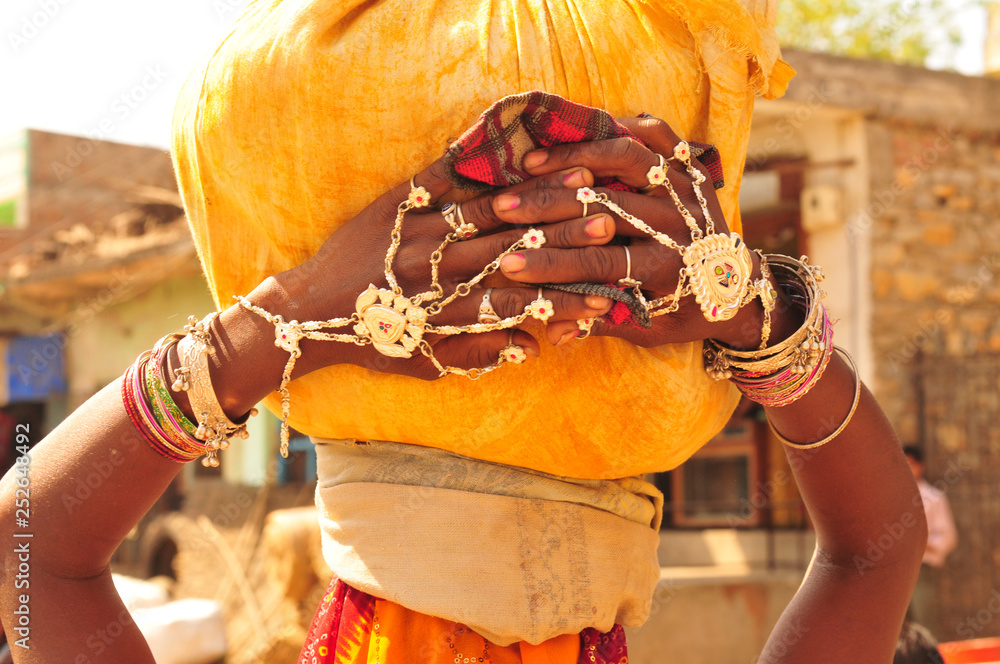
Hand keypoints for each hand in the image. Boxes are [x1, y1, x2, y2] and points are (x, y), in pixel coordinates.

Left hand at [248, 154, 617, 379]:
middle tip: (607, 223)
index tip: (603, 296)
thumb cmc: (372, 343)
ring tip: (578, 180)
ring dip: (534, 197)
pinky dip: (476, 163)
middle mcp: (435, 271)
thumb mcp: (423, 364)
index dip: (563, 301)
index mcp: (445, 312)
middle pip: (511, 252)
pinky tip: (512, 148)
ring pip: (486, 213)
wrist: (307, 312)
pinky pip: (438, 179)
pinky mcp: (394, 206)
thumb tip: (530, 347)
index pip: (517, 305)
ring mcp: (415, 234)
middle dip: (562, 237)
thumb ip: (477, 355)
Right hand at [491, 115, 796, 349]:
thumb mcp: (647, 329)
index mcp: (667, 268)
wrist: (743, 290)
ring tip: (532, 162)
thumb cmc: (687, 314)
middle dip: (546, 206)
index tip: (507, 264)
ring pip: (628, 158)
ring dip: (576, 156)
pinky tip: (588, 130)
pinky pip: (662, 136)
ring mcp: (686, 191)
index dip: (550, 264)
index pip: (598, 262)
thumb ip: (600, 324)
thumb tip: (553, 332)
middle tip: (503, 206)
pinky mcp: (692, 170)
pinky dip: (627, 126)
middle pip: (603, 204)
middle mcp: (678, 223)